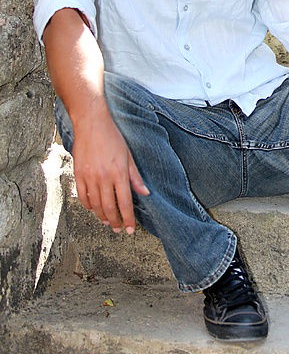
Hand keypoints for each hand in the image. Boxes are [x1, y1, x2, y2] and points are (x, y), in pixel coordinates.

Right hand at [71, 111, 149, 233]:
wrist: (91, 124)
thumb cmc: (113, 137)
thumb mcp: (128, 156)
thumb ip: (135, 177)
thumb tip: (145, 193)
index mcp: (119, 173)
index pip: (125, 202)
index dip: (128, 218)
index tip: (130, 229)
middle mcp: (104, 177)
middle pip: (109, 207)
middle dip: (115, 221)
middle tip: (118, 229)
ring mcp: (89, 177)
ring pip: (95, 205)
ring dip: (102, 216)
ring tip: (108, 222)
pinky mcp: (78, 174)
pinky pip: (82, 196)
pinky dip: (88, 205)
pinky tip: (94, 209)